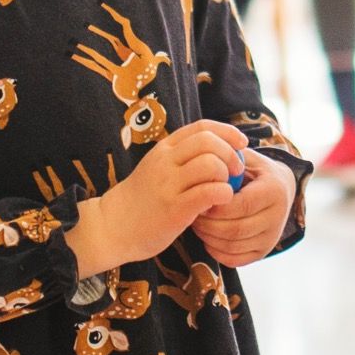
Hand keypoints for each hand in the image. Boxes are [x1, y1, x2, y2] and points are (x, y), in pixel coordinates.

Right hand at [72, 120, 246, 275]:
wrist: (112, 226)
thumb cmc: (143, 200)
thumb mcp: (158, 169)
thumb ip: (184, 159)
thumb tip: (223, 153)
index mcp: (164, 149)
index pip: (202, 127)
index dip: (228, 132)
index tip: (242, 143)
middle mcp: (165, 162)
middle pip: (208, 141)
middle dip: (231, 154)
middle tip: (236, 171)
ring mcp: (168, 185)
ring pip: (210, 165)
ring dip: (226, 176)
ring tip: (224, 189)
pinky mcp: (174, 209)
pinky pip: (208, 193)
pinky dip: (222, 195)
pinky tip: (218, 203)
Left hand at [190, 147, 295, 265]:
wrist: (280, 190)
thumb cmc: (254, 171)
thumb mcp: (246, 159)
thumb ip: (228, 159)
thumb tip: (204, 162)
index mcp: (274, 191)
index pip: (241, 205)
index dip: (216, 205)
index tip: (198, 197)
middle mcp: (278, 217)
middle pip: (236, 229)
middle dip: (208, 224)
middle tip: (192, 213)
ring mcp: (272, 238)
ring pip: (232, 246)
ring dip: (208, 237)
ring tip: (197, 223)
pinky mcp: (264, 252)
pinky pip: (234, 260)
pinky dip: (215, 251)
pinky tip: (207, 237)